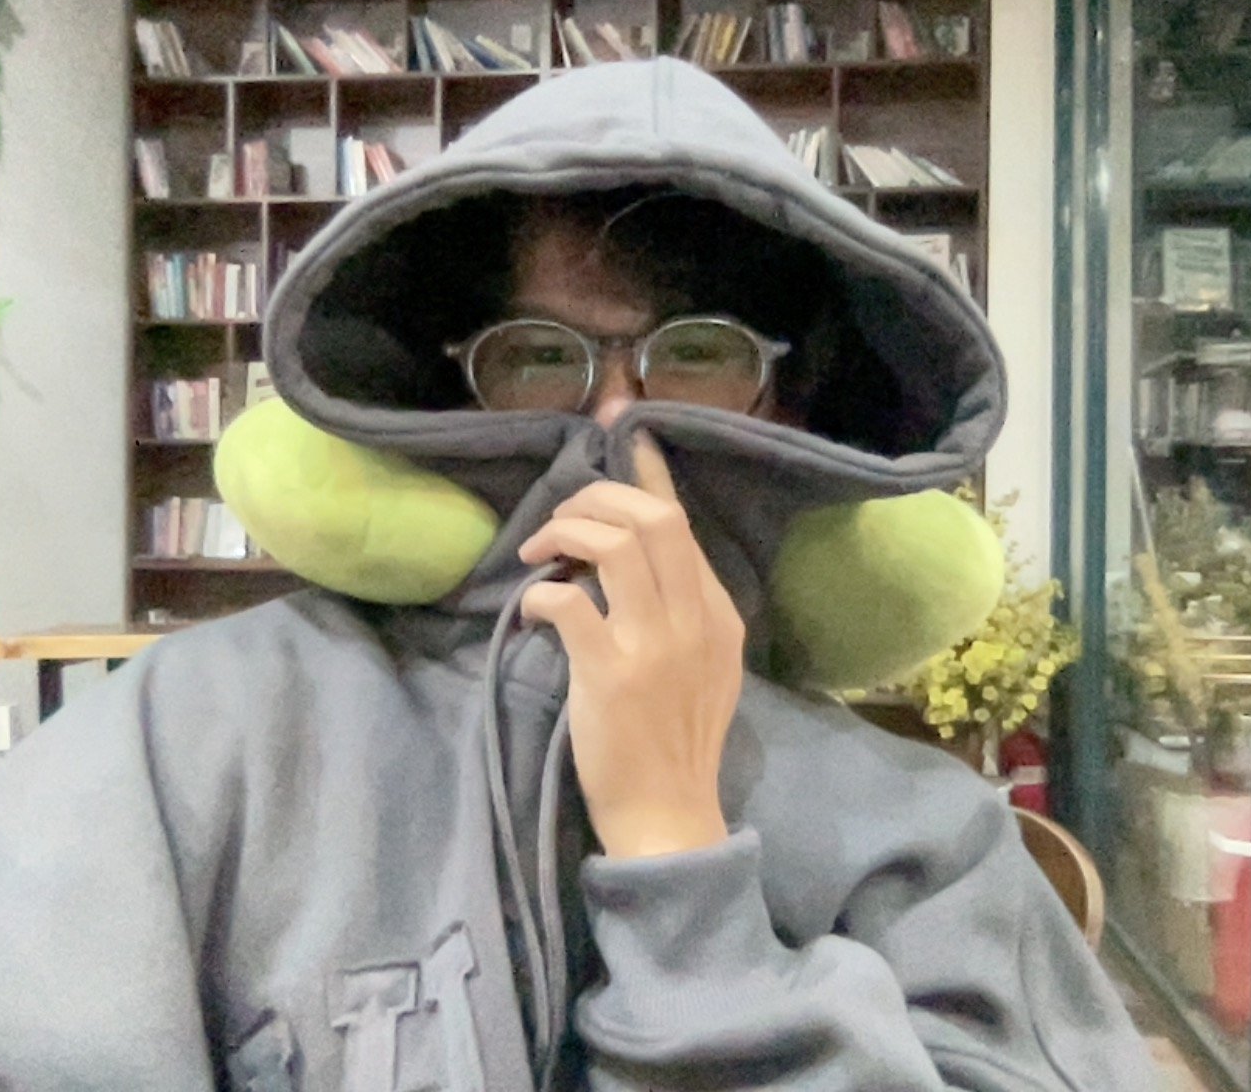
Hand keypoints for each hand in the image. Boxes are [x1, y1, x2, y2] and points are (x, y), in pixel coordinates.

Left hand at [518, 434, 744, 858]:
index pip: (682, 523)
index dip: (648, 475)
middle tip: (558, 521)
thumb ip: (681, 610)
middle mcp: (693, 619)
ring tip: (538, 555)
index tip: (626, 436)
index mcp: (718, 614)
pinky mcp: (610, 673)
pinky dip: (542, 595)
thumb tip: (627, 556)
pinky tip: (532, 612)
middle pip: (650, 519)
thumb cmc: (676, 742)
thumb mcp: (704, 667)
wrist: (669, 815)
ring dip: (565, 534)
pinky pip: (569, 603)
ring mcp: (655, 645)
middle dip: (593, 500)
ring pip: (613, 545)